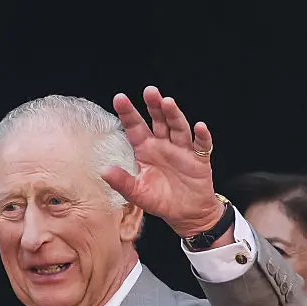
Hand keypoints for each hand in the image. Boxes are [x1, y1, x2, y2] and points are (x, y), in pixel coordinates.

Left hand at [101, 86, 224, 237]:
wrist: (185, 213)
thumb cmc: (160, 200)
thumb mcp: (137, 193)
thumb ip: (122, 182)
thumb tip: (104, 171)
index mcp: (145, 150)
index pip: (135, 127)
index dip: (128, 113)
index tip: (119, 98)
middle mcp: (163, 145)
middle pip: (159, 121)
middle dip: (154, 106)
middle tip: (149, 91)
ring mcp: (182, 150)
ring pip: (178, 128)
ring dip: (174, 115)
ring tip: (167, 103)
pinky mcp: (199, 159)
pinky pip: (202, 145)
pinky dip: (202, 136)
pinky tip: (199, 127)